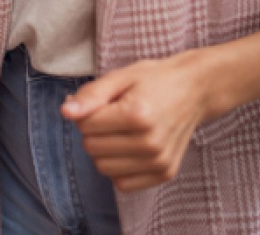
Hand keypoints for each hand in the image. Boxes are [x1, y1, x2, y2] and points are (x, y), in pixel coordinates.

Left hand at [61, 52, 207, 192]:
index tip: (101, 102)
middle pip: (92, 148)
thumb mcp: (121, 76)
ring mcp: (159, 161)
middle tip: (111, 114)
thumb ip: (91, 94)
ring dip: (103, 150)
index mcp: (137, 115)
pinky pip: (122, 183)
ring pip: (103, 168)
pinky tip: (129, 147)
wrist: (194, 90)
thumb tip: (65, 112)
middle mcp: (150, 143)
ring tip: (120, 130)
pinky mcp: (164, 173)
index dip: (85, 111)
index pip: (86, 125)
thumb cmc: (154, 80)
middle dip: (92, 130)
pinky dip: (118, 167)